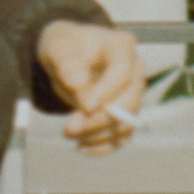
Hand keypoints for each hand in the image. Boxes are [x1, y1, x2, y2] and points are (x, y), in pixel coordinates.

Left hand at [35, 18, 143, 149]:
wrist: (66, 57)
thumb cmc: (64, 47)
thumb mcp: (58, 47)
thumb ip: (67, 62)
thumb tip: (77, 82)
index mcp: (121, 46)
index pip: (122, 71)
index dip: (107, 91)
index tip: (85, 107)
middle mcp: (135, 70)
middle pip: (129, 100)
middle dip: (99, 119)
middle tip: (68, 128)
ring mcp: (134, 93)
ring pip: (127, 121)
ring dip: (99, 134)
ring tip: (69, 134)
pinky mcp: (127, 113)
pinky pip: (123, 135)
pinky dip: (104, 145)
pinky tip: (82, 147)